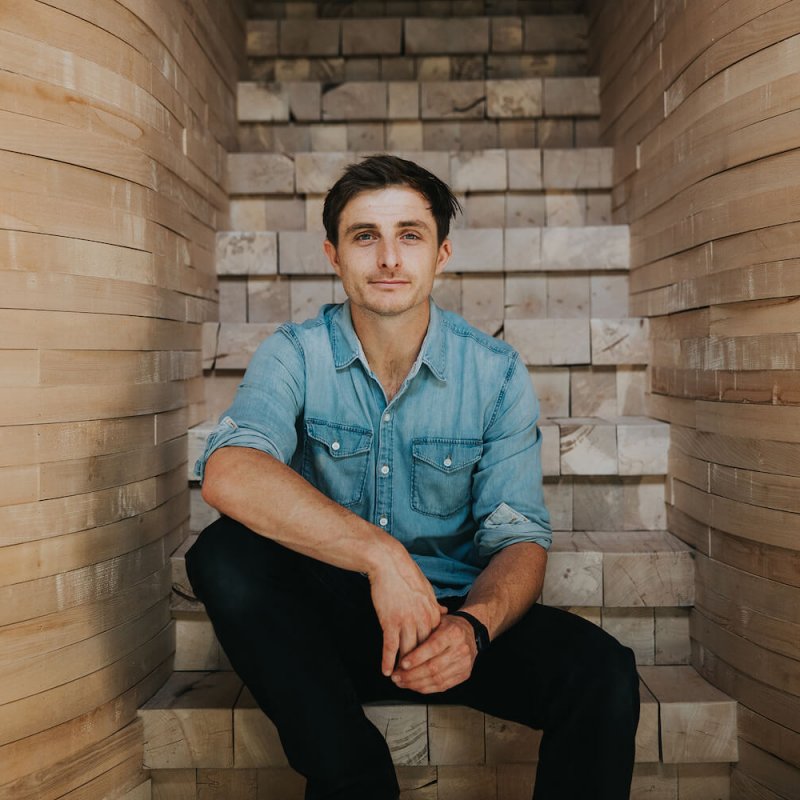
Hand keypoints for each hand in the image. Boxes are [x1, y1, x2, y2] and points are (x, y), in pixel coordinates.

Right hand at [368, 542, 446, 675]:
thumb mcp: (427, 589)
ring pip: (407, 652)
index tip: (427, 665)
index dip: (430, 655)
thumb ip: (436, 605)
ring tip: (399, 679)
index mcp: (433, 612)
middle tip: (413, 679)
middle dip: (418, 666)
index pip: (434, 641)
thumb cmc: (406, 573)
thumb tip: (445, 612)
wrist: (389, 563)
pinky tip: (386, 670)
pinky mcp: (390, 621)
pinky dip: (388, 660)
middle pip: (422, 650)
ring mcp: (407, 622)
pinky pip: (390, 646)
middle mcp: (422, 620)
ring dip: (403, 668)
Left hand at [390, 614, 476, 693]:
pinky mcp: (464, 675)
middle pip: (434, 667)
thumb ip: (422, 632)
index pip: (433, 647)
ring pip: (437, 679)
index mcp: (453, 632)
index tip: (402, 664)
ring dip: (416, 684)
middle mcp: (461, 649)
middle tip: (396, 676)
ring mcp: (464, 664)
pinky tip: (414, 686)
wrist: (469, 631)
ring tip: (401, 682)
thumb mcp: (436, 620)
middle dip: (412, 675)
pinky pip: (443, 686)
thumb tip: (401, 647)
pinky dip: (426, 688)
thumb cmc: (448, 625)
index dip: (416, 657)